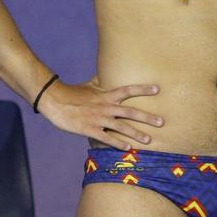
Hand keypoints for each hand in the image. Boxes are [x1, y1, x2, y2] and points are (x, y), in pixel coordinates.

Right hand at [37, 79, 163, 150]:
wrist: (55, 101)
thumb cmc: (72, 92)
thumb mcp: (89, 84)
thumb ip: (101, 80)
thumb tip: (107, 68)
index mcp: (105, 95)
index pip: (128, 90)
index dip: (142, 89)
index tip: (157, 90)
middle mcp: (105, 106)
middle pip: (130, 112)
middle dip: (147, 117)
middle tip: (161, 122)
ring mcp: (98, 119)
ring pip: (121, 127)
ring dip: (136, 134)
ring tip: (149, 140)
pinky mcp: (89, 130)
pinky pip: (107, 138)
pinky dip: (118, 143)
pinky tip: (128, 148)